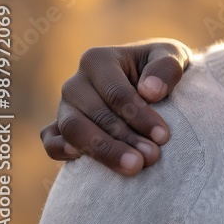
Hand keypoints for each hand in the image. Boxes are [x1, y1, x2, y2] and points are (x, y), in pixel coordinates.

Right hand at [39, 39, 191, 175]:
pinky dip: (60, 150)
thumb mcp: (173, 57)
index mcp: (98, 60)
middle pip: (95, 115)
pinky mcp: (59, 128)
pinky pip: (50, 140)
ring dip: (103, 151)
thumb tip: (150, 92)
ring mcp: (65, 106)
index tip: (163, 135)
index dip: (140, 116)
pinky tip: (80, 161)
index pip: (116, 93)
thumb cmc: (160, 70)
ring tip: (134, 166)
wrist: (150, 83)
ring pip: (73, 130)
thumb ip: (167, 68)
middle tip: (152, 157)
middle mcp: (76, 83)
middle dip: (125, 139)